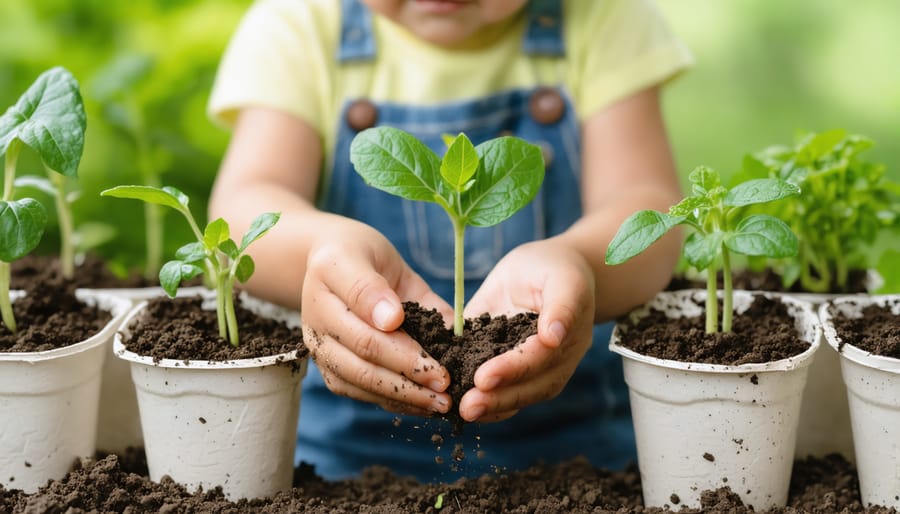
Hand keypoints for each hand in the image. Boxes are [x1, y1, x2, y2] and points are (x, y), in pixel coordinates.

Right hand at [301, 219, 452, 414]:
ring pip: (360, 381)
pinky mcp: (330, 369)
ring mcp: (320, 348)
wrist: (335, 262)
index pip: (363, 310)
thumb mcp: (382, 254)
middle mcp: (317, 318)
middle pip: (363, 356)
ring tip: (440, 402)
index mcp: (330, 277)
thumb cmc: (365, 256)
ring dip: (403, 396)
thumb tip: (405, 322)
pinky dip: (393, 402)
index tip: (433, 356)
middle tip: (446, 382)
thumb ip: (394, 289)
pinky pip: (359, 392)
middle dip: (409, 372)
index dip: (398, 339)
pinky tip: (423, 404)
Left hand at [459, 239, 595, 421]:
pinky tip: (457, 405)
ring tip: (462, 411)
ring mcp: (534, 369)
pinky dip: (484, 401)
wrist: (549, 270)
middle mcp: (553, 362)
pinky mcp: (512, 367)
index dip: (512, 370)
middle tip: (467, 406)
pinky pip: (502, 391)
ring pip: (517, 397)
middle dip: (498, 399)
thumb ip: (562, 305)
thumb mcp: (563, 276)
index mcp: (567, 338)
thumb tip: (553, 338)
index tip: (484, 378)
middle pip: (529, 388)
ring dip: (491, 407)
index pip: (539, 359)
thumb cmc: (555, 269)